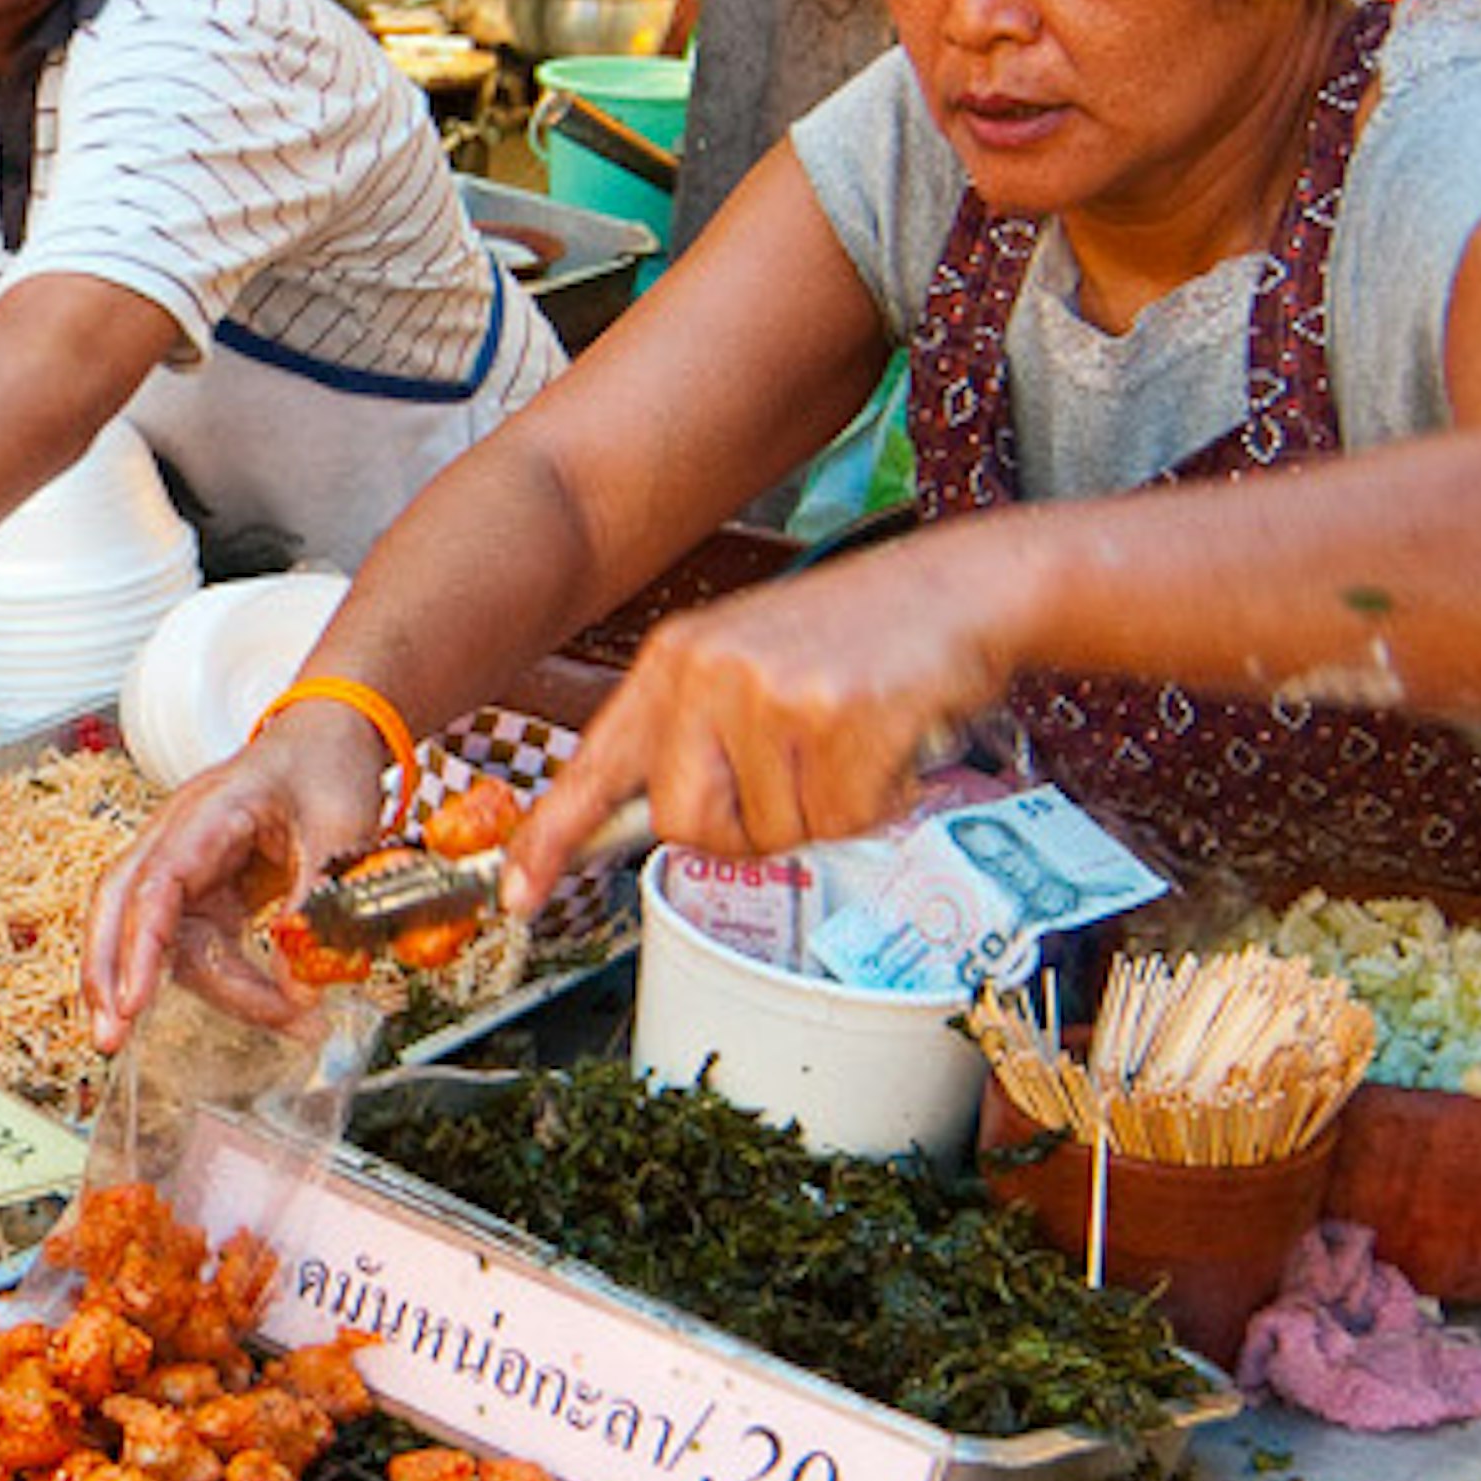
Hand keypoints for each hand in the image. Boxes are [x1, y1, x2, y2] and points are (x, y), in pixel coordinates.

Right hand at [84, 710, 389, 1051]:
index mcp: (205, 815)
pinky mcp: (204, 896)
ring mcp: (185, 870)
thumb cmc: (326, 767)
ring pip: (160, 941)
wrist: (328, 738)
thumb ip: (317, 901)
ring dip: (202, 991)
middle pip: (117, 909)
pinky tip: (264, 1009)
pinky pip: (194, 947)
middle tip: (109, 1038)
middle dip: (108, 976)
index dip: (139, 947)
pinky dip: (222, 984)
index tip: (132, 1002)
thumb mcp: (340, 828)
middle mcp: (178, 842)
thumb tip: (300, 983)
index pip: (154, 885)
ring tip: (278, 1022)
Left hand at [509, 540, 1010, 898]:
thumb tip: (669, 824)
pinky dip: (876, 801)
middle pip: (684, 825)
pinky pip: (840, 818)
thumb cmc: (859, 639)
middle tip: (802, 781)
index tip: (518, 894)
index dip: (552, 839)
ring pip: (772, 833)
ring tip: (853, 739)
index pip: (595, 764)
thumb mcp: (751, 666)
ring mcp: (769, 690)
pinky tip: (889, 742)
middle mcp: (707, 671)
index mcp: (674, 660)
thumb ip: (699, 737)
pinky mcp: (836, 712)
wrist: (962, 586)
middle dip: (745, 831)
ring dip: (825, 811)